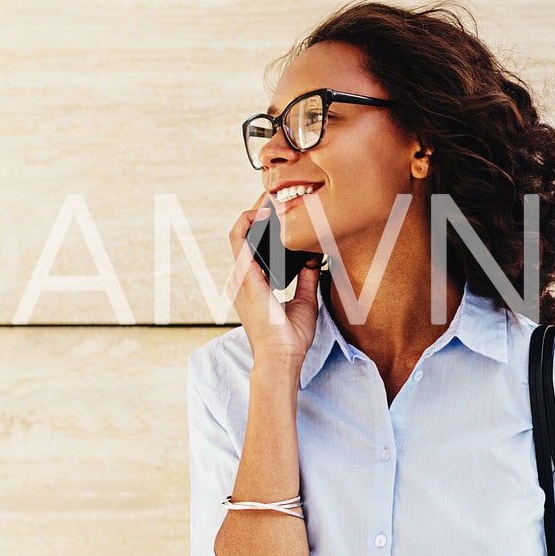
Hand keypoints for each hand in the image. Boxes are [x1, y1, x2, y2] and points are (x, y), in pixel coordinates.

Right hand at [226, 193, 321, 369]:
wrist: (281, 356)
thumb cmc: (289, 337)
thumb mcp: (305, 300)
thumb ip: (307, 277)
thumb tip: (315, 255)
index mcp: (254, 285)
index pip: (256, 248)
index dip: (267, 228)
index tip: (287, 214)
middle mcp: (242, 278)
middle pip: (246, 236)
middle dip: (261, 214)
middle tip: (281, 199)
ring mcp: (239, 276)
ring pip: (240, 232)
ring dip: (255, 212)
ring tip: (274, 198)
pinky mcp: (242, 275)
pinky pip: (239, 238)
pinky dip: (250, 221)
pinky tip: (266, 211)